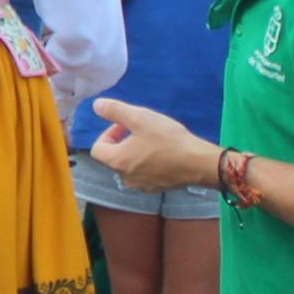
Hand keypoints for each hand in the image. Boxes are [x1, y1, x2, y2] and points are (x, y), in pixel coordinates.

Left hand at [89, 98, 216, 193]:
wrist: (197, 163)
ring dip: (135, 152)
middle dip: (122, 141)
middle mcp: (125, 178)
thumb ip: (115, 111)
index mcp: (117, 162)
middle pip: (113, 158)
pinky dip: (147, 163)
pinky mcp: (156, 188)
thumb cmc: (167, 139)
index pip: (98, 149)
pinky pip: (144, 174)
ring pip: (129, 166)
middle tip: (140, 129)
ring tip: (153, 140)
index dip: (108, 133)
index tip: (124, 125)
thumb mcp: (140, 118)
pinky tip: (164, 153)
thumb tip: (96, 106)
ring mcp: (141, 185)